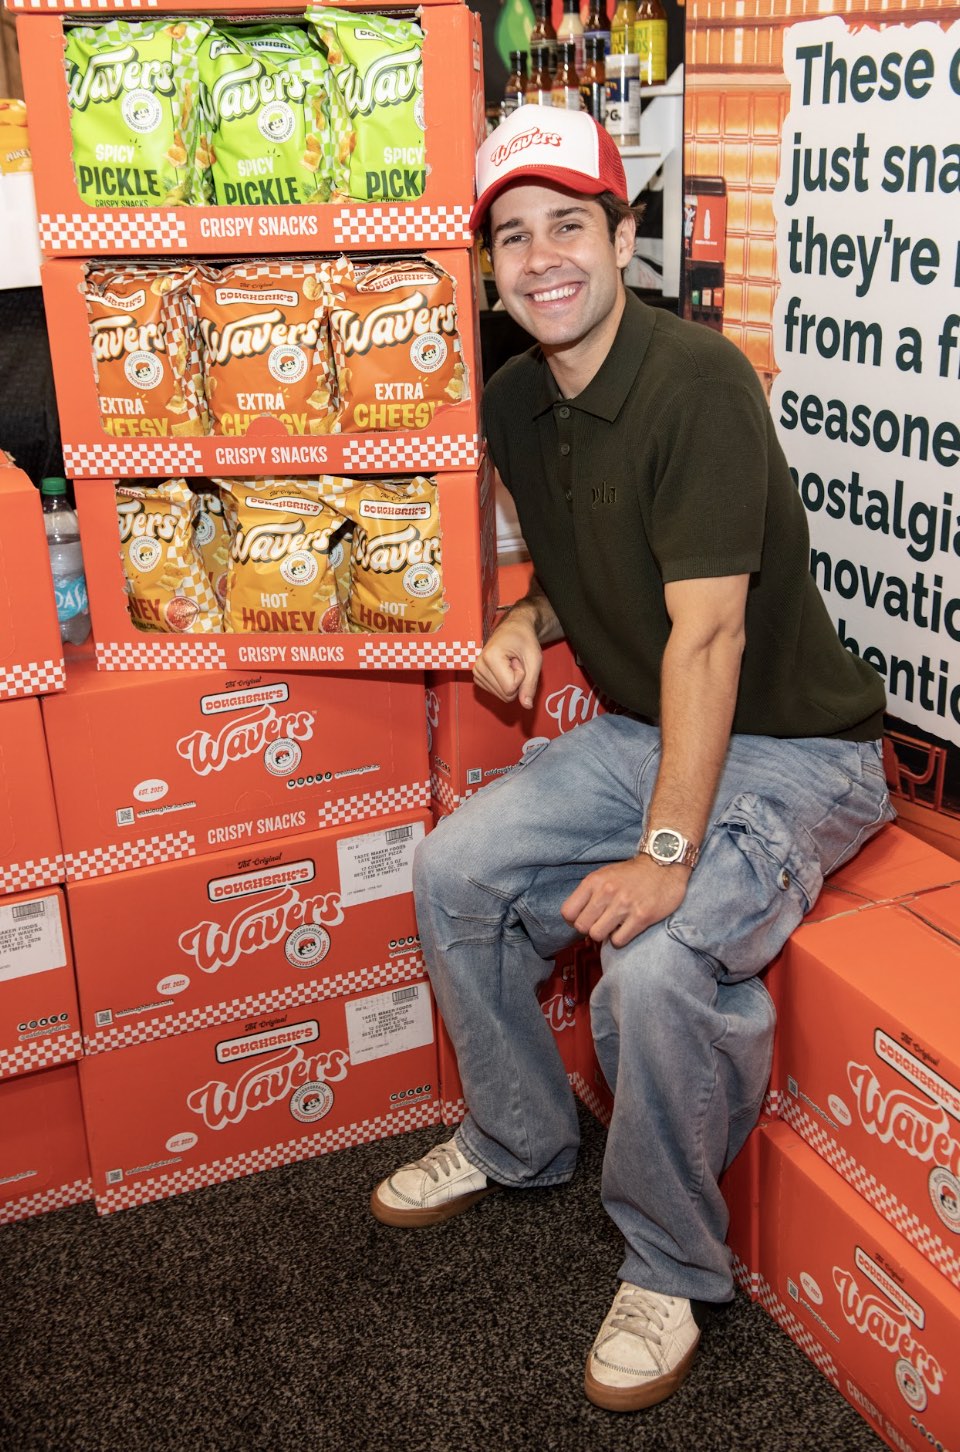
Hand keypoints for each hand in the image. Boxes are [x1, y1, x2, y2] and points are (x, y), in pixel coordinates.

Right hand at [473, 611, 542, 707]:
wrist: (512, 628)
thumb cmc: (524, 640)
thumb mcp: (534, 660)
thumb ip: (530, 684)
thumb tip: (527, 706)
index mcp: (490, 658)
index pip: (511, 688)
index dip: (521, 676)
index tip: (518, 660)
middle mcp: (479, 667)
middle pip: (506, 695)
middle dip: (517, 681)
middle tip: (515, 662)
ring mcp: (476, 673)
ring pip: (502, 696)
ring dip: (511, 681)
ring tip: (509, 663)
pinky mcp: (478, 678)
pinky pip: (497, 693)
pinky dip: (504, 683)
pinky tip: (504, 668)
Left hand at [561, 856, 690, 948]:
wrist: (664, 864)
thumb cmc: (632, 873)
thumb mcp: (605, 875)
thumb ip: (589, 893)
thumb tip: (576, 920)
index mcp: (594, 881)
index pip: (567, 912)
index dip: (573, 920)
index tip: (585, 918)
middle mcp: (607, 892)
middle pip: (581, 927)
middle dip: (590, 928)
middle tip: (602, 922)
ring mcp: (624, 905)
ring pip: (597, 935)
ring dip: (605, 934)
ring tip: (614, 925)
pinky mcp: (641, 917)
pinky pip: (618, 941)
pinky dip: (620, 938)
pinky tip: (626, 928)